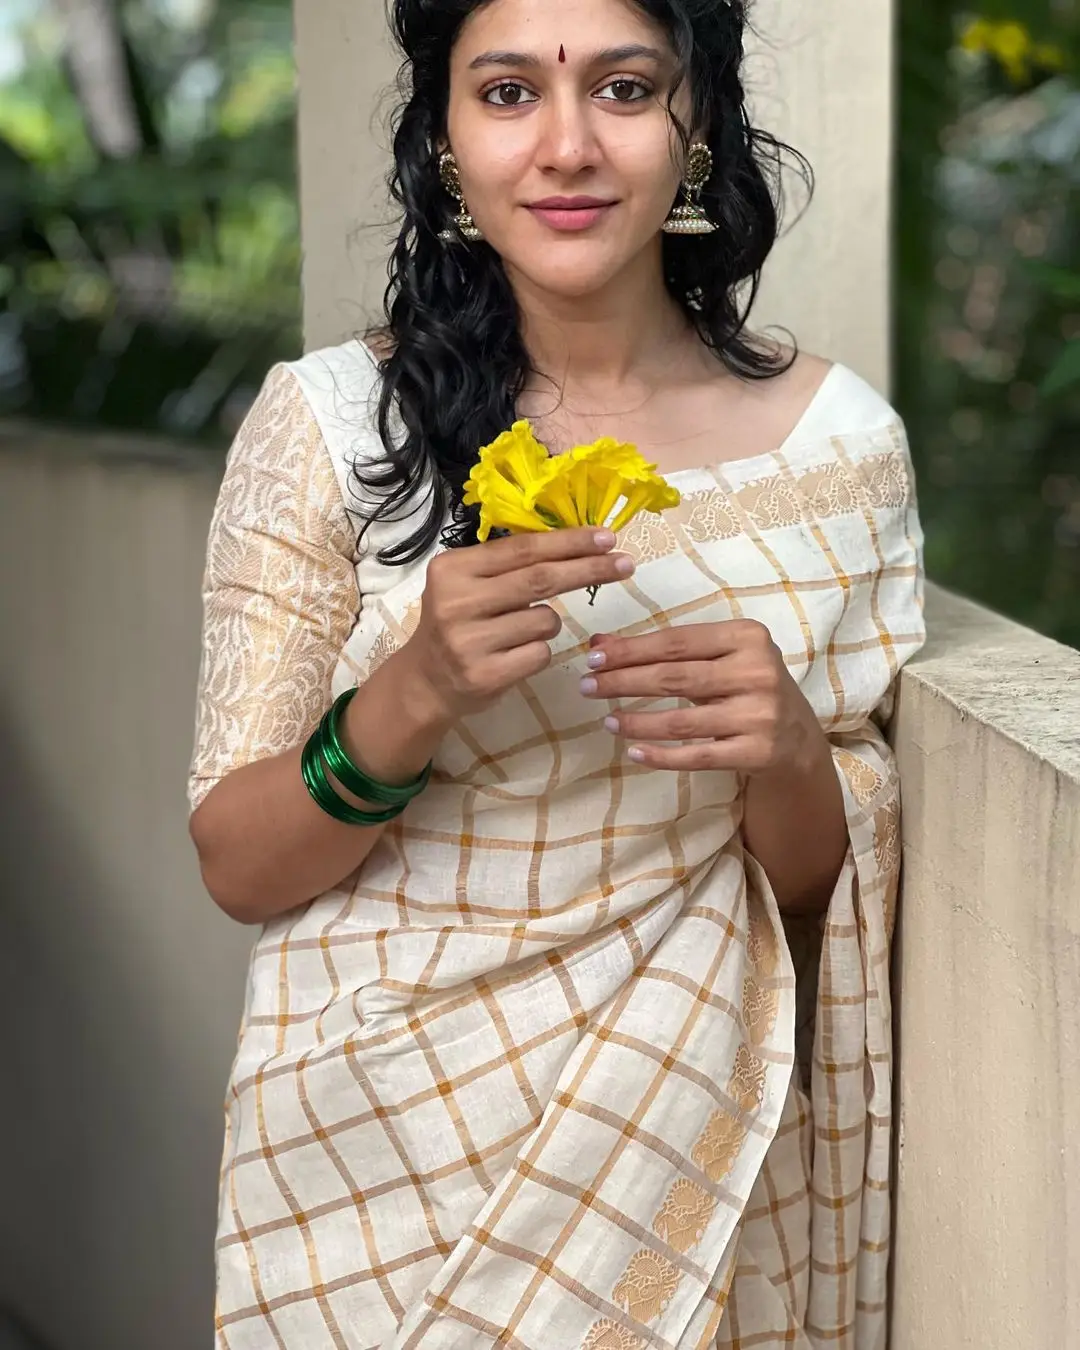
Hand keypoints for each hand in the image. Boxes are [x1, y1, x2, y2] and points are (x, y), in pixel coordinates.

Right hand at [396, 528, 634, 724]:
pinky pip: (540, 654)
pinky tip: (513, 656)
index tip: (607, 538)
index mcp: (452, 569)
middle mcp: (456, 602)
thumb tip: (579, 542)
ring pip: (546, 620)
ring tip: (521, 631)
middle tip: (624, 564)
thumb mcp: (468, 584)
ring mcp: (469, 641)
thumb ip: (508, 565)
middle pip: (541, 579)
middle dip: (588, 569)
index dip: (569, 542)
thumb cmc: (458, 624)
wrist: (425, 682)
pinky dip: (539, 651)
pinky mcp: (484, 675)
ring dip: (550, 623)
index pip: (523, 549)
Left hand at [580, 621, 824, 773]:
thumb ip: (662, 650)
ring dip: (638, 722)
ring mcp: (760, 715)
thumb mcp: (714, 659)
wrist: (796, 738)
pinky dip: (662, 756)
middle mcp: (758, 673)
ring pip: (682, 722)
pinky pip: (698, 756)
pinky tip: (634, 751)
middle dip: (624, 682)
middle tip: (587, 686)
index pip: (677, 642)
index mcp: (747, 637)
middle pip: (675, 678)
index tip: (593, 656)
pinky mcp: (757, 752)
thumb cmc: (745, 687)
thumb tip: (599, 643)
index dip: (631, 650)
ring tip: (607, 721)